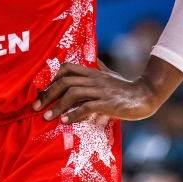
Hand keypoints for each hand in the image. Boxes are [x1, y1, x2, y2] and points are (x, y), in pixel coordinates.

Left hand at [33, 61, 159, 125]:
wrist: (146, 95)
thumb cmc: (126, 87)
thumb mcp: (110, 75)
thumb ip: (100, 68)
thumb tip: (94, 60)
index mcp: (93, 72)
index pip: (67, 68)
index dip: (52, 78)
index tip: (43, 91)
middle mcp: (94, 79)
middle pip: (65, 81)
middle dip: (48, 94)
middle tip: (36, 107)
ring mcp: (101, 91)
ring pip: (73, 93)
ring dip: (58, 106)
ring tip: (48, 118)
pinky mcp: (108, 103)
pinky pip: (87, 107)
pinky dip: (74, 114)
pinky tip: (65, 121)